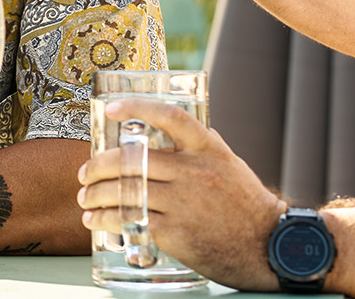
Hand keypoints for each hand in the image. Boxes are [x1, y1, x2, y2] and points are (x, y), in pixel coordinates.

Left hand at [75, 98, 289, 290]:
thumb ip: (204, 145)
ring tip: (84, 198)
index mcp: (208, 150)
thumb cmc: (248, 205)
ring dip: (96, 194)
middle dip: (98, 166)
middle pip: (132, 159)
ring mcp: (184, 202)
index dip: (137, 108)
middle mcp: (195, 172)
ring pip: (126, 190)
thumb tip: (176, 127)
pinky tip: (95, 220)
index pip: (171, 117)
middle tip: (84, 174)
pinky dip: (106, 219)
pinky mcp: (176, 232)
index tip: (111, 109)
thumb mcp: (231, 165)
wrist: (269, 247)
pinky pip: (130, 219)